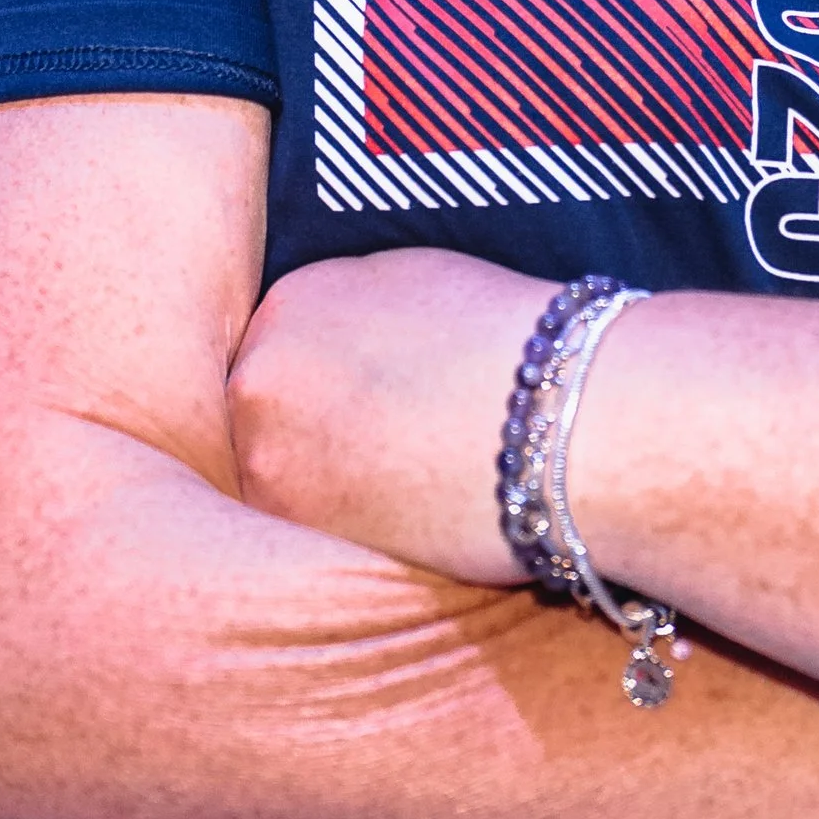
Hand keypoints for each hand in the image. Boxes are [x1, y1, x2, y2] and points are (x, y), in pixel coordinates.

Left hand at [229, 247, 548, 583]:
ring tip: (395, 480)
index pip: (282, 341)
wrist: (558, 421)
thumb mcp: (411, 279)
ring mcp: (268, 462)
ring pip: (278, 473)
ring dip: (320, 479)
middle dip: (312, 424)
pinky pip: (303, 529)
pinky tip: (400, 512)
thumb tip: (336, 341)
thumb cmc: (506, 342)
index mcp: (289, 301)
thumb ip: (350, 306)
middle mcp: (259, 376)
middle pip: (266, 407)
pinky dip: (341, 526)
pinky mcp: (297, 538)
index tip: (365, 395)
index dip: (327, 372)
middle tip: (379, 441)